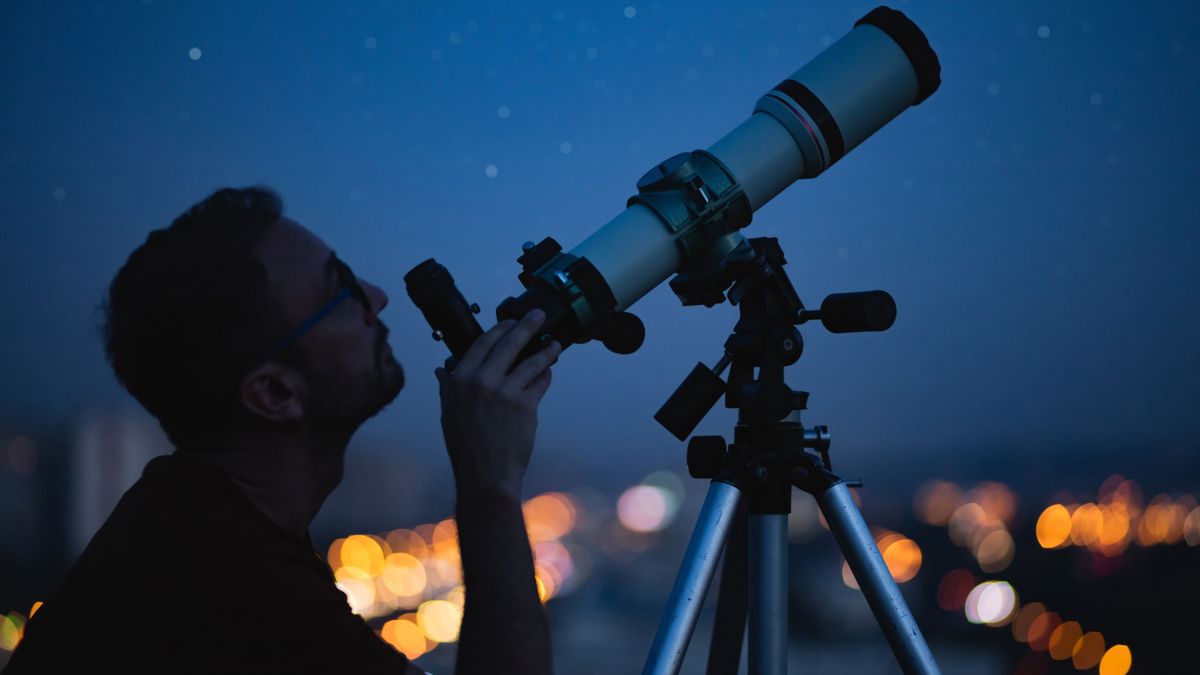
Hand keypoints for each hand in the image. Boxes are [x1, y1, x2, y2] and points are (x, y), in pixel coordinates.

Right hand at [435, 309, 560, 501]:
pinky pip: (539, 382)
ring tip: (555, 343)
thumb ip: (448, 389)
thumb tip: (442, 370)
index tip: (510, 321)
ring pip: (530, 362)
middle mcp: (481, 381)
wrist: (485, 475)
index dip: (499, 330)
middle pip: (508, 344)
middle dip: (526, 326)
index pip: (482, 344)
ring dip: (546, 350)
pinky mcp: (525, 404)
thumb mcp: (448, 414)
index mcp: (460, 381)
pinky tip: (550, 370)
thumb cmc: (466, 447)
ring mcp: (505, 392)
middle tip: (538, 316)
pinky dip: (545, 374)